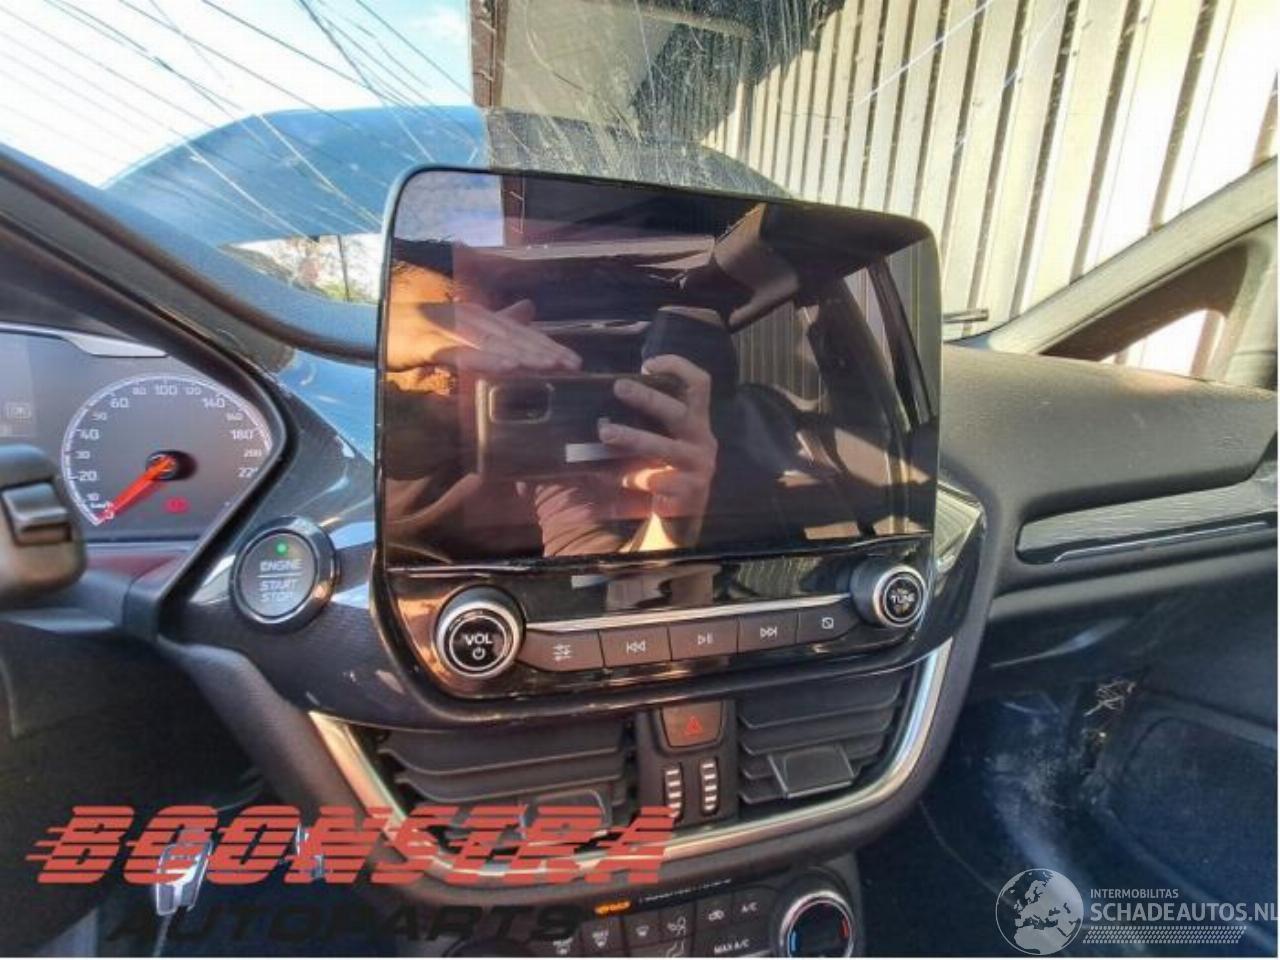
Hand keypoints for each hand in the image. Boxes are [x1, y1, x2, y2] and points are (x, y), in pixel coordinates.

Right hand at [386, 288, 579, 374]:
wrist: (372, 324)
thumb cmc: (417, 329)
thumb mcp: (461, 325)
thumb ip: (496, 320)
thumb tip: (529, 309)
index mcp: (479, 316)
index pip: (520, 333)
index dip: (547, 345)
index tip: (573, 361)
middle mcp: (469, 318)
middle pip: (513, 338)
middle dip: (544, 352)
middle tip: (572, 366)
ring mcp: (449, 329)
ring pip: (493, 344)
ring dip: (522, 354)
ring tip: (549, 365)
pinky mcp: (429, 344)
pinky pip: (461, 354)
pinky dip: (485, 360)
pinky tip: (505, 368)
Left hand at [599, 354, 717, 546]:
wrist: (684, 517)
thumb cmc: (668, 470)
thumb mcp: (667, 440)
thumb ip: (652, 421)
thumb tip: (613, 397)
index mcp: (698, 422)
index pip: (700, 384)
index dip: (678, 367)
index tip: (647, 364)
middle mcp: (703, 440)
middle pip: (678, 412)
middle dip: (647, 398)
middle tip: (619, 387)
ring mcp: (699, 467)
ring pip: (664, 447)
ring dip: (633, 437)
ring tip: (606, 432)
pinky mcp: (690, 493)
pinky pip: (657, 481)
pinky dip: (634, 478)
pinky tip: (617, 479)